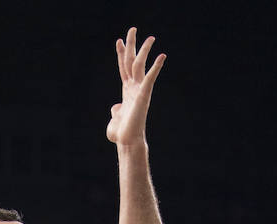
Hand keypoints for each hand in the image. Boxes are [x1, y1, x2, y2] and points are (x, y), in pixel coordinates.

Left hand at [107, 27, 165, 146]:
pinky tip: (162, 56)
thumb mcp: (115, 119)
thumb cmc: (121, 135)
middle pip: (132, 61)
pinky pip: (150, 78)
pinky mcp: (143, 95)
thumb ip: (115, 111)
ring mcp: (139, 91)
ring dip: (144, 50)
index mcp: (126, 92)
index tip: (119, 41)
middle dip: (132, 45)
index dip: (121, 54)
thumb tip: (116, 107)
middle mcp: (134, 88)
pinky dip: (156, 67)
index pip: (123, 68)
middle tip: (132, 29)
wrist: (127, 142)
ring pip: (140, 65)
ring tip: (149, 36)